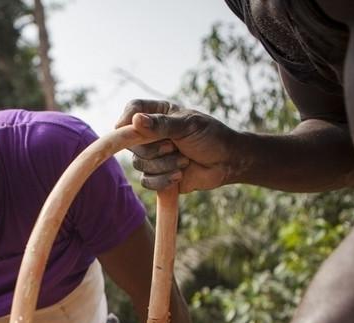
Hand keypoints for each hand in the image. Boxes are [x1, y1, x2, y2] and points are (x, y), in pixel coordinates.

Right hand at [117, 99, 240, 192]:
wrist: (227, 162)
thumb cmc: (211, 137)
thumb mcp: (188, 126)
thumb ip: (161, 124)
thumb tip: (135, 120)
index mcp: (157, 115)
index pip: (131, 110)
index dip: (127, 120)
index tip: (131, 127)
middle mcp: (151, 135)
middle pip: (130, 143)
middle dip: (154, 150)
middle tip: (174, 147)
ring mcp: (152, 156)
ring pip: (139, 164)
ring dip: (163, 166)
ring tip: (184, 161)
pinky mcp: (157, 176)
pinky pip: (146, 182)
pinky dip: (163, 181)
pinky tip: (179, 176)